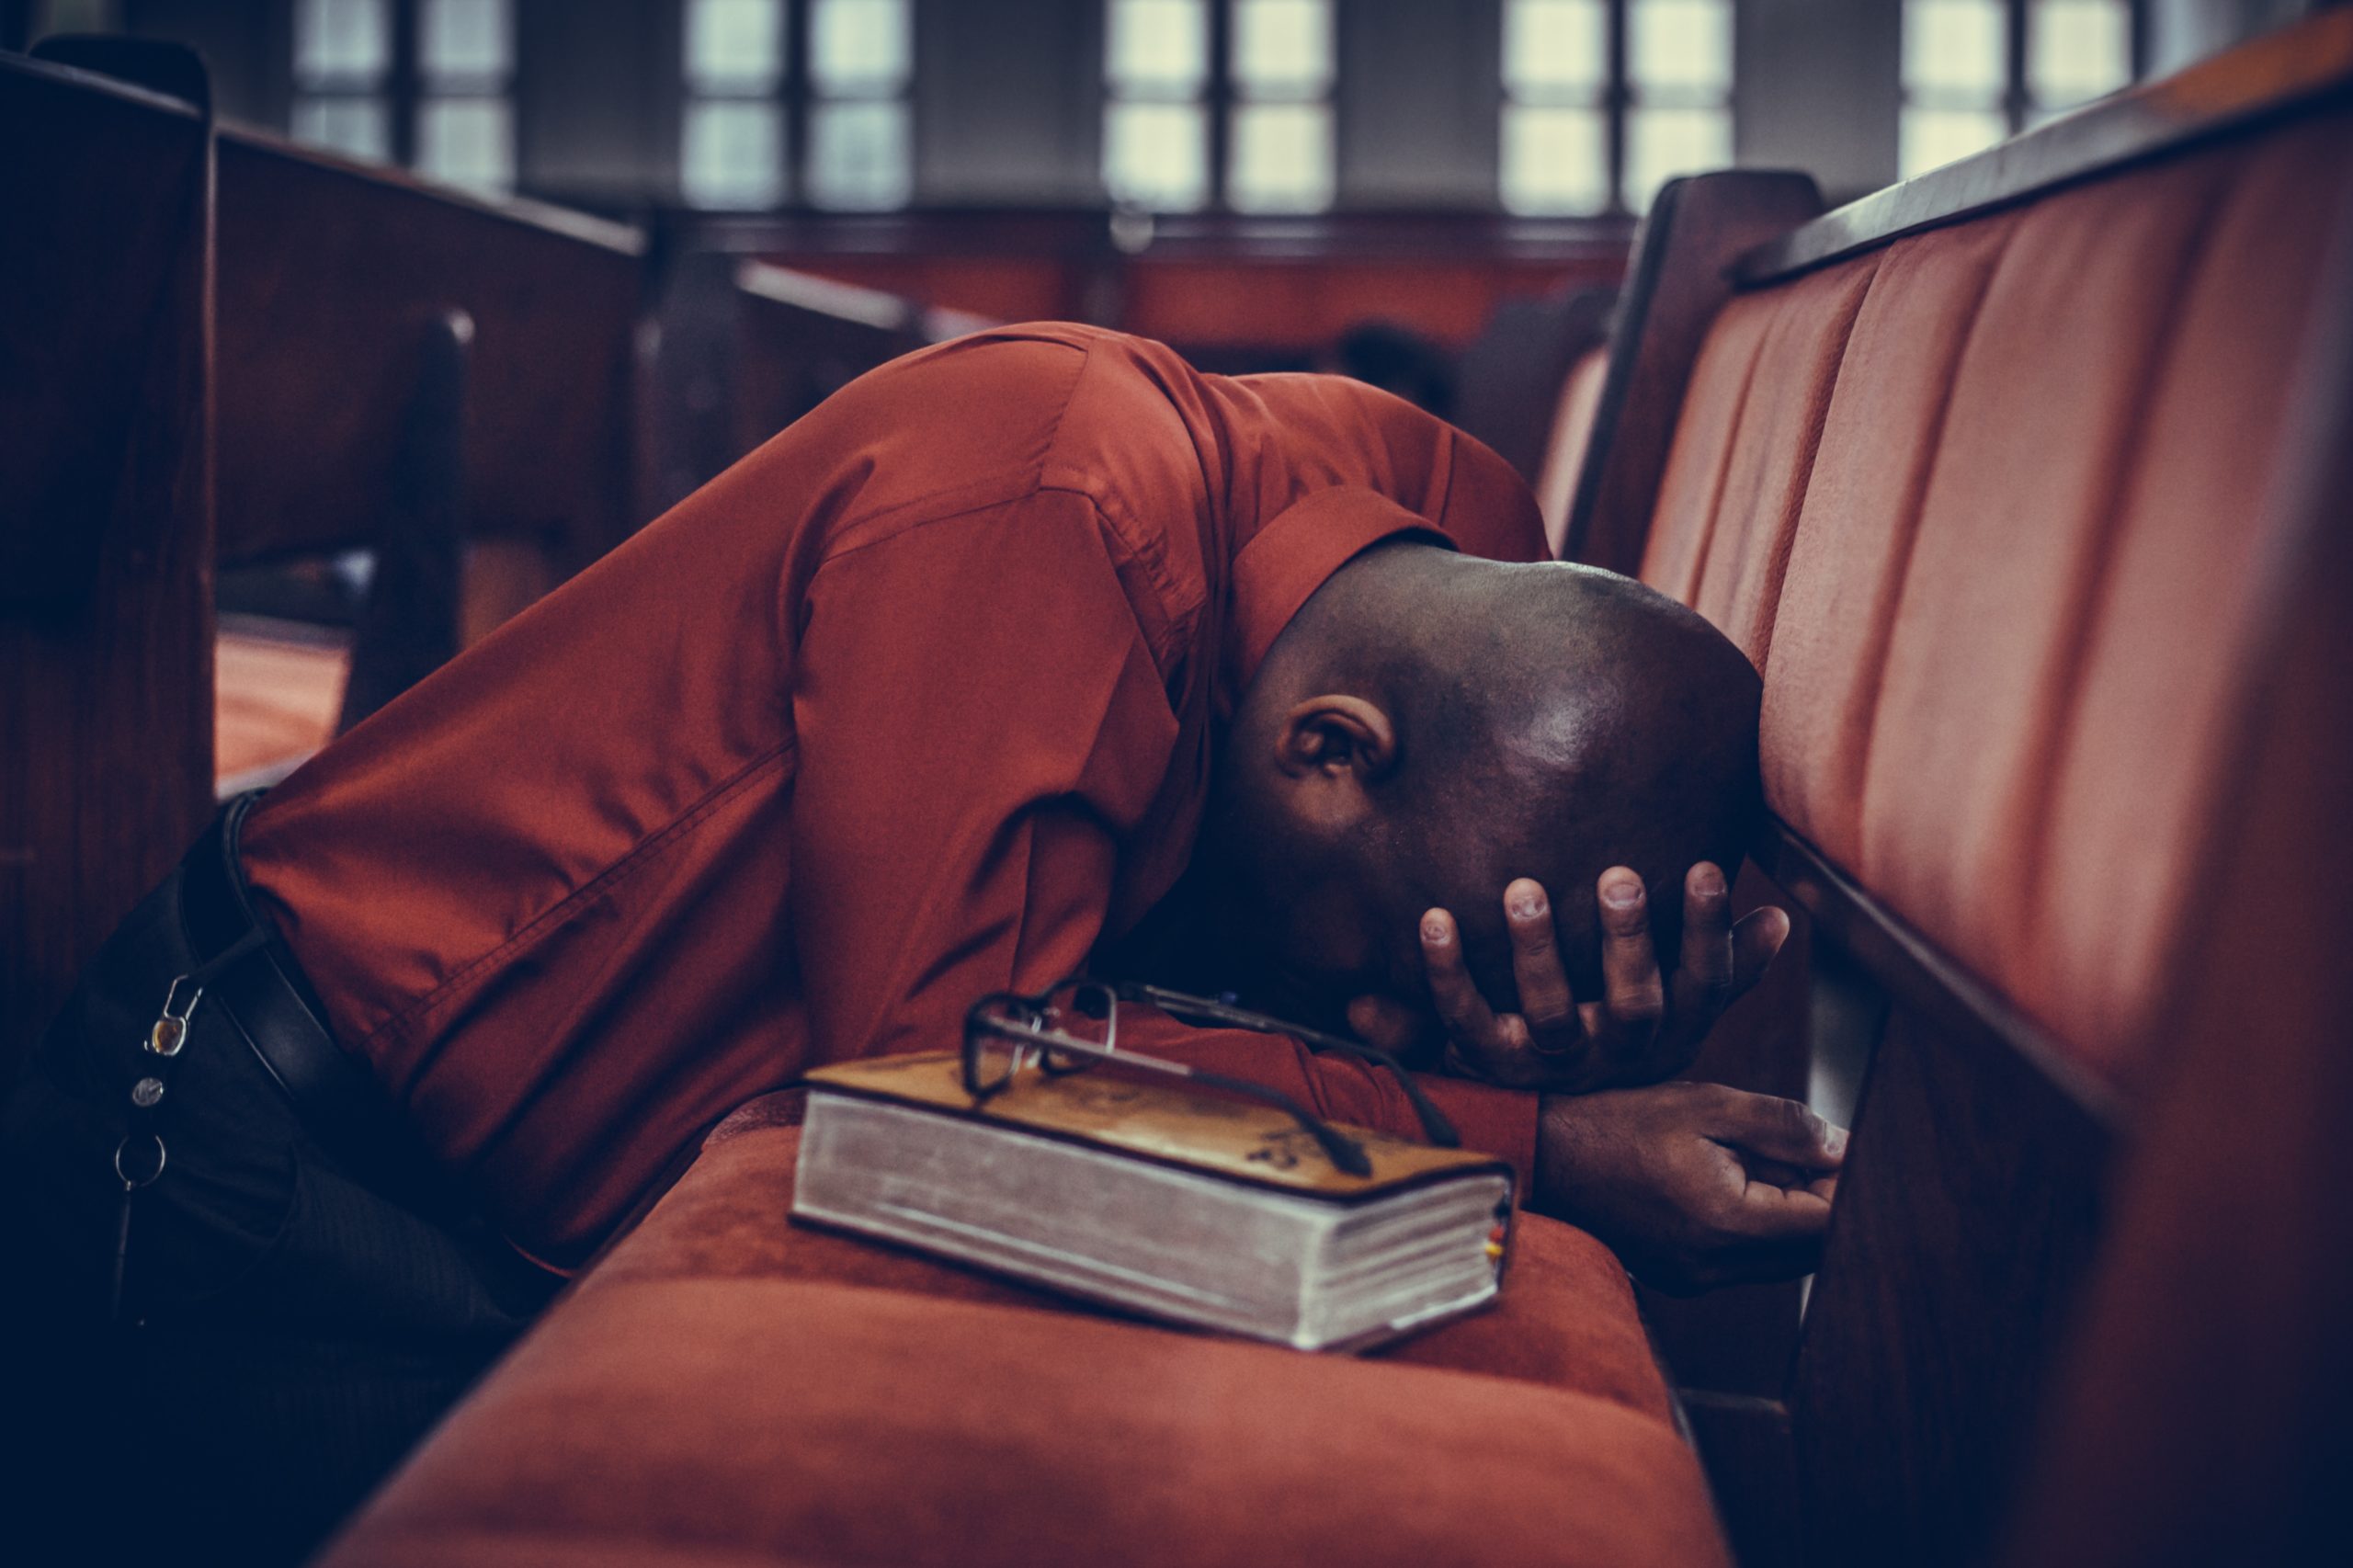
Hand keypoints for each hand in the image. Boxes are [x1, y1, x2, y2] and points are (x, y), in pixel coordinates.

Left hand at [1355, 863, 1788, 1092]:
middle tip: (1621, 876)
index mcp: (1668, 1031)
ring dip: (1537, 950)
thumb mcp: (1682, 1010)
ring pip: (1550, 1012)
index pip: (1703, 984)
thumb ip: (1727, 966)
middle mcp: (1615, 1052)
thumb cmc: (1622, 1033)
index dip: (1708, 932)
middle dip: (1629, 940)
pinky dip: (1446, 971)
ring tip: (1524, 890)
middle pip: (1633, 1004)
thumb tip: (1781, 918)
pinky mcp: (1491, 1062)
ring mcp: (1552, 1061)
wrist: (1548, 1121)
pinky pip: (1465, 1018)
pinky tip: (1434, 917)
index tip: (1706, 868)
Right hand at [1532, 1081, 1843, 1293]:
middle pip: (1811, 1250)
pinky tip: (1727, 1182)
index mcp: (1724, 1221)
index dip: (1847, 1187)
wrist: (1542, 1158)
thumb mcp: (1706, 1105)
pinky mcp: (1682, 1279)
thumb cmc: (1618, 1124)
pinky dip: (1756, 1226)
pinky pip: (1746, 1262)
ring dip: (1790, 1215)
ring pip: (1782, 1259)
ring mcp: (1696, 1279)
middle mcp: (1713, 1265)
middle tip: (1801, 1150)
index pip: (1827, 1225)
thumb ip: (1783, 1126)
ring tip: (1754, 1162)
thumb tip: (1845, 1148)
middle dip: (1822, 1200)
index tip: (1839, 1149)